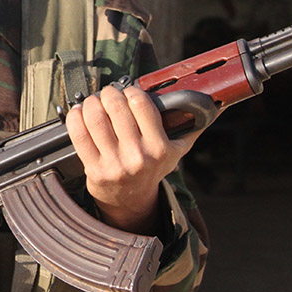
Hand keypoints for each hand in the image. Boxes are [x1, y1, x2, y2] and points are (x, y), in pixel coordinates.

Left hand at [65, 84, 200, 232]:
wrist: (131, 200)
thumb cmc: (153, 168)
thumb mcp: (176, 150)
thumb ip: (191, 127)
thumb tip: (216, 106)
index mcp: (160, 147)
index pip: (141, 103)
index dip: (131, 91)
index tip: (128, 92)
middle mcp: (138, 156)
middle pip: (116, 107)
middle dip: (109, 94)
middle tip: (108, 95)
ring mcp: (115, 164)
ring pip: (95, 118)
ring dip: (91, 103)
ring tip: (93, 102)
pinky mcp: (94, 170)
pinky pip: (79, 135)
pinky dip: (75, 118)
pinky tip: (79, 113)